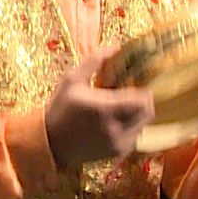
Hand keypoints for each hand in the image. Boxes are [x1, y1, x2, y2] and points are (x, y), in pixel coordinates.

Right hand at [44, 48, 156, 165]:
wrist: (49, 142)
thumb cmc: (59, 109)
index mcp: (105, 108)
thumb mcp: (71, 80)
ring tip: (121, 108)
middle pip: (148, 112)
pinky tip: (115, 122)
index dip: (144, 90)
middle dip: (143, 101)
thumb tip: (115, 46)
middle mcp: (115, 128)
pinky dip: (130, 127)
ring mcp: (118, 143)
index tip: (135, 83)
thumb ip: (94, 61)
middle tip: (131, 94)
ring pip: (143, 125)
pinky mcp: (117, 153)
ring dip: (137, 114)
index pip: (143, 100)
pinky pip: (134, 137)